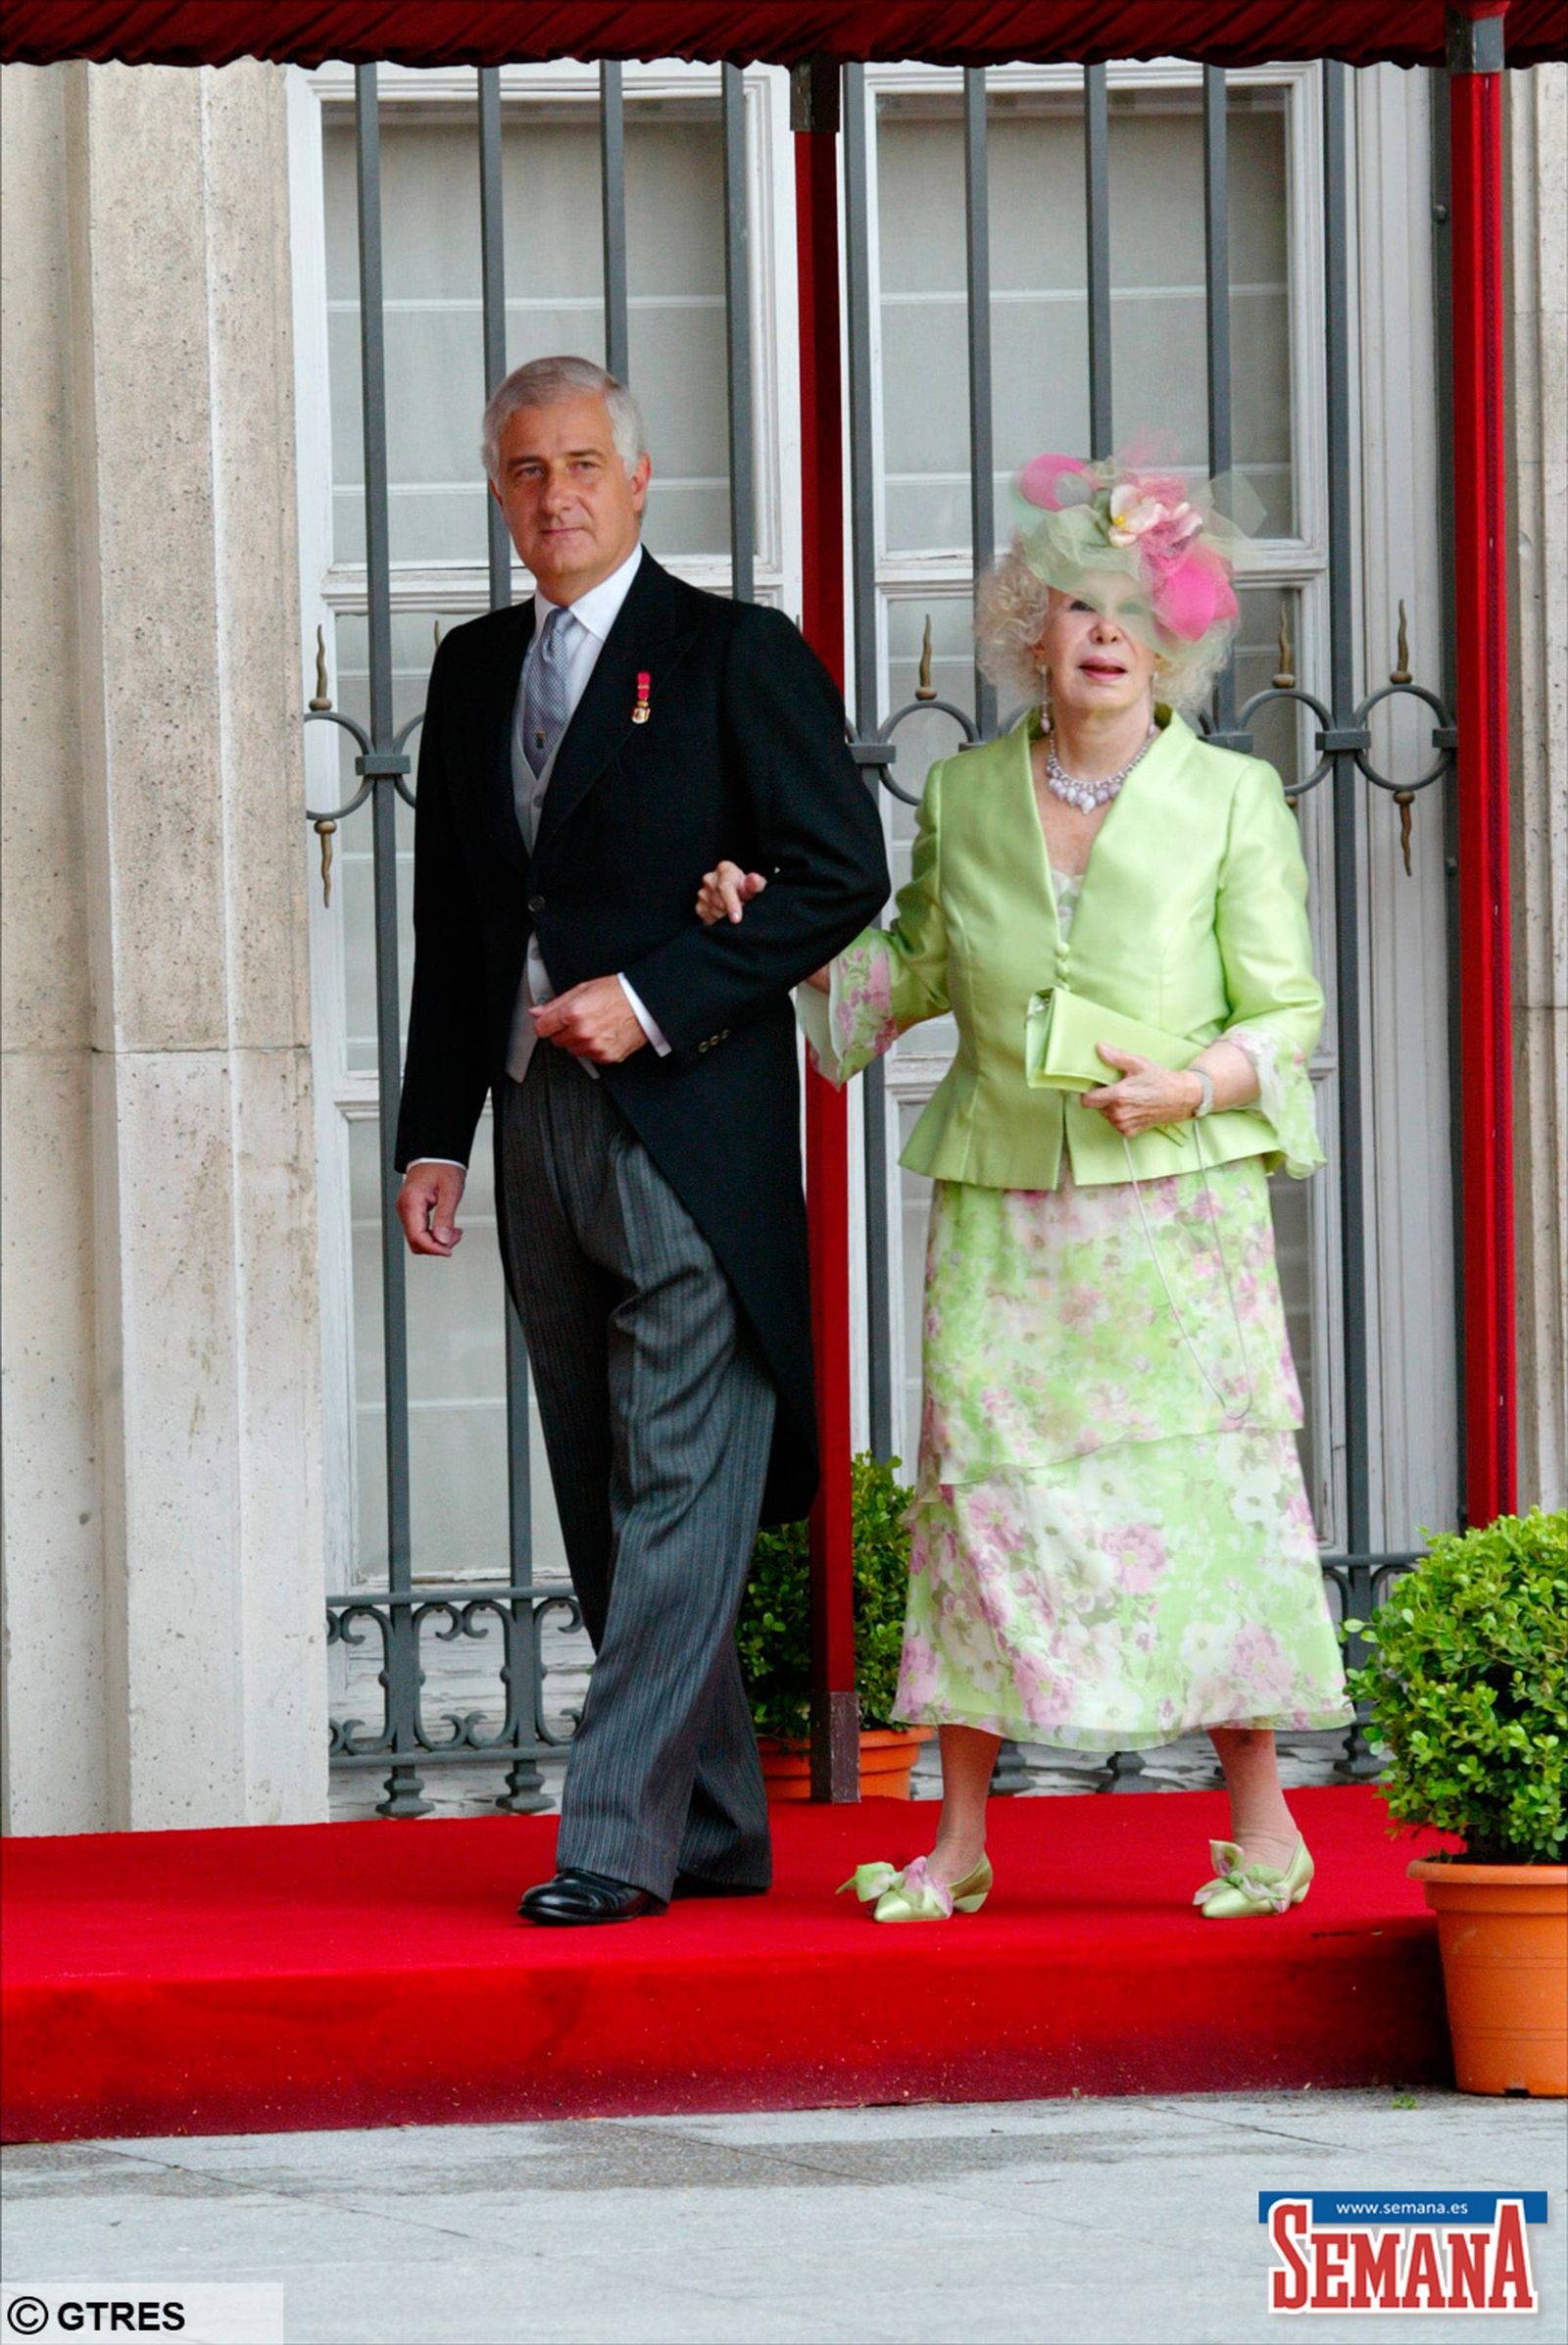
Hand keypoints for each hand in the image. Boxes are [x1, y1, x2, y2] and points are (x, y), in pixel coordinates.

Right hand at [396, 1161, 466, 1257]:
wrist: (436, 1155)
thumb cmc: (442, 1167)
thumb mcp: (450, 1191)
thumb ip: (446, 1217)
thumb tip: (443, 1239)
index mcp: (411, 1202)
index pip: (417, 1237)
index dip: (433, 1248)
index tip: (448, 1250)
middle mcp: (405, 1208)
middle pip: (416, 1241)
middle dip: (437, 1245)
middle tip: (454, 1237)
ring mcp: (407, 1210)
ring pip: (418, 1238)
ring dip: (437, 1240)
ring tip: (454, 1232)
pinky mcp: (412, 1211)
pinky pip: (420, 1230)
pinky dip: (434, 1233)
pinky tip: (446, 1229)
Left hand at [530, 975, 647, 1062]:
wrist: (644, 1004)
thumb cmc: (618, 993)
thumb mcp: (583, 989)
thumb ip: (556, 1003)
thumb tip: (537, 1011)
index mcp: (574, 1013)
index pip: (542, 1028)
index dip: (546, 1023)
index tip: (551, 1021)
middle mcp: (582, 1032)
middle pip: (557, 1040)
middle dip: (564, 1031)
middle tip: (580, 1019)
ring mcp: (594, 1046)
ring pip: (572, 1050)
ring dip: (578, 1041)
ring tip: (595, 1025)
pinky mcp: (606, 1056)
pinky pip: (589, 1057)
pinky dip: (593, 1048)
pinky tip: (603, 1034)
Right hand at [696, 859, 767, 925]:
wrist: (738, 896)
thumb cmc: (748, 889)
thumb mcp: (756, 886)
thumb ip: (756, 884)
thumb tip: (754, 880)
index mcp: (724, 869)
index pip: (725, 887)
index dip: (731, 904)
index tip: (737, 919)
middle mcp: (710, 879)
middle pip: (720, 903)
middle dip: (732, 911)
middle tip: (743, 910)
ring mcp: (702, 893)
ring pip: (715, 913)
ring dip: (727, 917)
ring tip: (734, 911)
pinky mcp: (699, 908)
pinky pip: (710, 920)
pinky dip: (720, 921)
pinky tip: (726, 915)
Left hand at [1081, 1047, 1201, 1136]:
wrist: (1180, 1098)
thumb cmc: (1160, 1080)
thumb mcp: (1139, 1064)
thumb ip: (1117, 1057)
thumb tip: (1100, 1048)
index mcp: (1118, 1096)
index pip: (1087, 1100)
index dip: (1089, 1092)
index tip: (1096, 1086)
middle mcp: (1119, 1114)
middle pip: (1097, 1106)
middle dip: (1104, 1097)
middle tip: (1119, 1088)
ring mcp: (1124, 1125)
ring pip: (1106, 1115)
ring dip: (1112, 1107)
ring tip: (1129, 1098)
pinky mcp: (1129, 1132)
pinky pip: (1116, 1124)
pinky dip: (1121, 1117)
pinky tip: (1133, 1108)